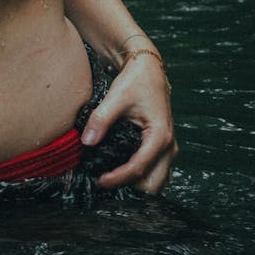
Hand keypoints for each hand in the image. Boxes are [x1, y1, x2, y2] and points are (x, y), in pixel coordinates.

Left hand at [80, 52, 176, 192]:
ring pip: (155, 180)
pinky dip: (139, 175)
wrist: (147, 68)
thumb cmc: (135, 80)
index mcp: (160, 136)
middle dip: (130, 186)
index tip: (99, 180)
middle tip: (105, 179)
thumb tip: (86, 142)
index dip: (118, 178)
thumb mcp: (116, 98)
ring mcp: (167, 148)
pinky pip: (154, 171)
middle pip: (152, 184)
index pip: (139, 168)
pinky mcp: (161, 147)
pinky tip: (119, 167)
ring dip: (135, 183)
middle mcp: (168, 146)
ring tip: (110, 175)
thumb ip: (101, 119)